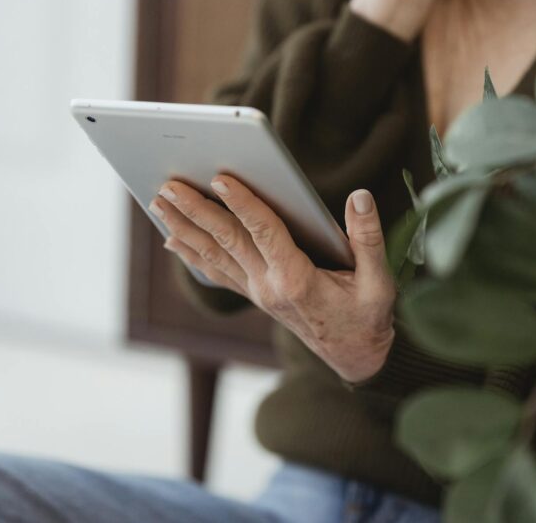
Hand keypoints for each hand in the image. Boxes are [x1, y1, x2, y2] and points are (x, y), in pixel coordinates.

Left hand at [149, 176, 396, 382]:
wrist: (354, 357)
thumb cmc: (367, 317)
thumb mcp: (378, 281)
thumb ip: (368, 238)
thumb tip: (360, 196)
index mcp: (296, 280)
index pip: (263, 233)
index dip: (242, 203)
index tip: (220, 178)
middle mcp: (268, 286)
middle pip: (226, 241)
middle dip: (195, 211)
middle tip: (169, 185)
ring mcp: (257, 293)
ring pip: (213, 255)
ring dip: (184, 227)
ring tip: (158, 202)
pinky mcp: (255, 296)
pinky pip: (217, 272)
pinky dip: (193, 254)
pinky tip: (173, 239)